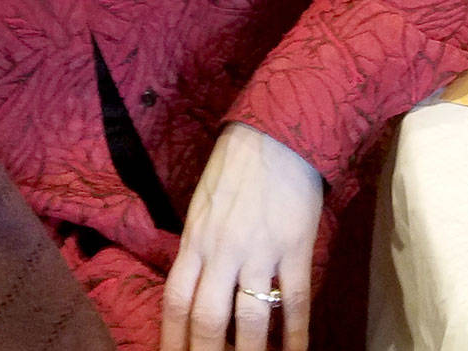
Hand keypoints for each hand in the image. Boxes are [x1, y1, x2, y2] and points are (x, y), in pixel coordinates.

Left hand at [160, 123, 321, 350]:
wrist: (274, 136)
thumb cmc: (233, 170)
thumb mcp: (202, 207)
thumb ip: (198, 248)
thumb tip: (194, 290)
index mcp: (194, 239)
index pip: (175, 299)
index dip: (172, 337)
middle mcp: (221, 250)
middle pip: (207, 318)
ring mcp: (259, 251)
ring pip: (249, 320)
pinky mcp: (295, 250)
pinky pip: (295, 303)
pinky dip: (295, 336)